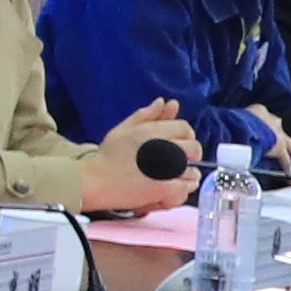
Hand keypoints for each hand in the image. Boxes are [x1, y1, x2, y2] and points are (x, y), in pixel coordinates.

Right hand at [83, 108, 199, 214]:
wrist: (96, 182)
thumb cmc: (107, 156)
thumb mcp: (123, 129)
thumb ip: (146, 115)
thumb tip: (164, 102)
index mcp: (151, 131)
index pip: (184, 128)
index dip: (186, 135)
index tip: (178, 144)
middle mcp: (162, 148)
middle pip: (194, 148)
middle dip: (190, 154)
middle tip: (178, 161)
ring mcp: (165, 170)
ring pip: (193, 170)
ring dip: (188, 173)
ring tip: (175, 176)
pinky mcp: (165, 189)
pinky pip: (187, 187)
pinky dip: (184, 188)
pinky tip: (173, 187)